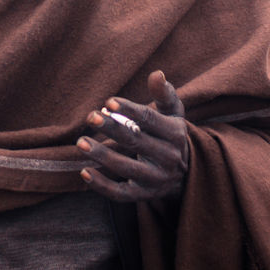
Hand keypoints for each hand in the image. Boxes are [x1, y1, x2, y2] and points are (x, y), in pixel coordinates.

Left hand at [77, 70, 190, 203]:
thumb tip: (156, 73)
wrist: (188, 175)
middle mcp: (169, 158)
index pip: (150, 120)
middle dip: (112, 128)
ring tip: (81, 142)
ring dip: (103, 155)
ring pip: (127, 168)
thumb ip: (164, 94)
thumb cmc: (171, 135)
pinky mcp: (144, 196)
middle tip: (90, 117)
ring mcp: (157, 180)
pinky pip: (122, 194)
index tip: (108, 102)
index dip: (129, 110)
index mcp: (175, 134)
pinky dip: (103, 186)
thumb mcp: (173, 114)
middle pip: (137, 141)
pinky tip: (84, 172)